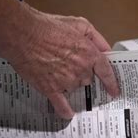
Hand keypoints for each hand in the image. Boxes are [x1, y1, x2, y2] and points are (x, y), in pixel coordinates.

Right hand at [1, 7, 119, 118]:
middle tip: (70, 63)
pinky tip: (68, 113)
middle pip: (88, 79)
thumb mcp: (80, 24)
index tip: (114, 91)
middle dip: (83, 73)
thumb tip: (106, 50)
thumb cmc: (49, 26)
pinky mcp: (50, 88)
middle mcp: (81, 70)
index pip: (106, 72)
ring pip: (74, 87)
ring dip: (69, 82)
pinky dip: (64, 110)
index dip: (111, 83)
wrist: (23, 33)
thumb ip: (96, 38)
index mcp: (90, 54)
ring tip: (56, 69)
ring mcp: (66, 81)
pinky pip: (60, 104)